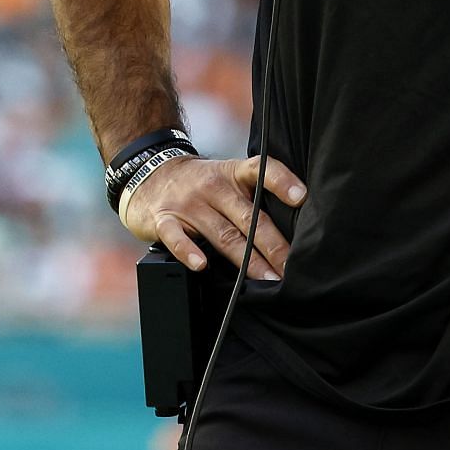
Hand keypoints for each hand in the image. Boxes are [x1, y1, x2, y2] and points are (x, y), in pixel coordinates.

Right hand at [120, 155, 306, 281]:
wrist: (148, 173)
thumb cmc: (199, 184)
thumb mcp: (226, 177)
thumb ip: (251, 196)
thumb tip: (292, 229)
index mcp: (232, 173)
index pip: (260, 170)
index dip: (281, 182)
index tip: (301, 197)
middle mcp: (212, 186)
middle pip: (248, 217)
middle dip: (272, 244)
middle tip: (291, 267)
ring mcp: (188, 204)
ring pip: (222, 233)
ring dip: (246, 260)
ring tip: (266, 278)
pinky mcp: (164, 220)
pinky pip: (177, 237)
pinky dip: (189, 251)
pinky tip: (201, 265)